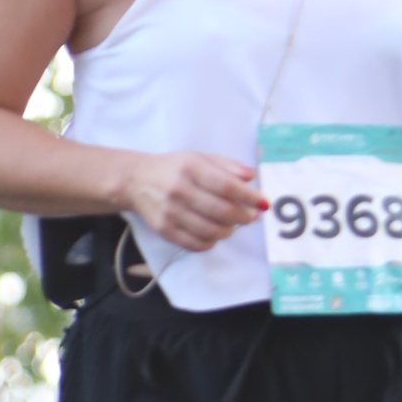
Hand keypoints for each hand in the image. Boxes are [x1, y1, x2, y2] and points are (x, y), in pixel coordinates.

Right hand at [124, 150, 268, 252]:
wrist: (137, 180)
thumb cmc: (174, 168)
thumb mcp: (199, 157)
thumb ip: (227, 165)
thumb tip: (251, 176)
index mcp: (190, 168)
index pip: (226, 185)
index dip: (249, 196)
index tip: (264, 202)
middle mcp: (179, 190)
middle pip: (221, 211)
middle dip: (244, 216)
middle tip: (252, 215)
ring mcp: (170, 212)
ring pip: (211, 230)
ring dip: (229, 230)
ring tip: (233, 224)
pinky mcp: (165, 230)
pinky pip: (196, 243)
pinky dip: (212, 241)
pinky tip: (215, 232)